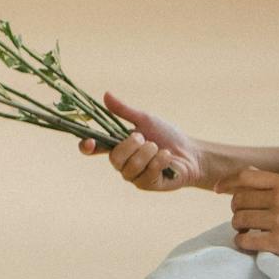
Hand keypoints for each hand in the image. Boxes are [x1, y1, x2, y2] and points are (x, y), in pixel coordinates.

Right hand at [79, 92, 207, 190]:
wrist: (191, 152)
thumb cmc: (167, 135)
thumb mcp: (145, 119)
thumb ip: (124, 111)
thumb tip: (106, 95)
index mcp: (117, 145)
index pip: (95, 148)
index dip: (87, 147)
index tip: (90, 142)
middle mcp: (122, 162)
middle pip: (114, 157)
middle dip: (131, 145)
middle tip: (144, 138)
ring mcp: (133, 175)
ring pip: (131, 166)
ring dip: (148, 152)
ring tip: (159, 148)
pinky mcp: (147, 184)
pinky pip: (147, 174)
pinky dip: (160, 161)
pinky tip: (167, 157)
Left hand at [219, 167, 278, 263]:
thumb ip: (274, 183)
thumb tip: (247, 171)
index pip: (245, 176)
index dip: (227, 182)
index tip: (218, 189)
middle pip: (238, 200)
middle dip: (236, 209)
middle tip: (243, 217)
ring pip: (239, 220)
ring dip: (238, 226)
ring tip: (247, 230)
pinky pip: (246, 240)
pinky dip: (241, 242)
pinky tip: (248, 243)